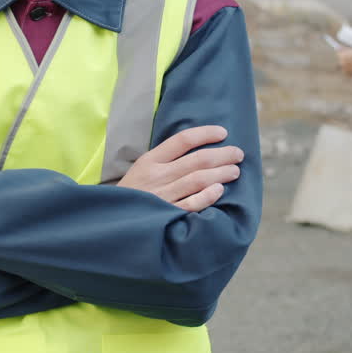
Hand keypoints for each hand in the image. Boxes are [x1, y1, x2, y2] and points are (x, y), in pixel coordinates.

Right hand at [118, 125, 242, 211]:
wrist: (113, 219)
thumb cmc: (132, 193)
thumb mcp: (141, 169)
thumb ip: (164, 159)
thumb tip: (198, 148)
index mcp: (150, 160)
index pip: (182, 140)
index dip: (206, 134)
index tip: (223, 132)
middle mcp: (157, 175)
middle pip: (196, 160)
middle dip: (222, 154)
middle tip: (238, 153)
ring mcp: (162, 196)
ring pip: (198, 179)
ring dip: (220, 173)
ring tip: (235, 171)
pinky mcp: (166, 215)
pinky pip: (191, 204)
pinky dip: (206, 196)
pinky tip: (219, 190)